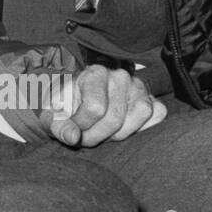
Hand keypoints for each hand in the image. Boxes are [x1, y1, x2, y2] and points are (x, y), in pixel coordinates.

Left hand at [43, 65, 166, 147]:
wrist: (79, 105)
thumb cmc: (66, 109)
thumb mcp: (54, 116)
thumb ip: (59, 127)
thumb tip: (73, 137)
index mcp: (95, 73)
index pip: (95, 107)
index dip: (82, 126)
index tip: (72, 129)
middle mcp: (120, 76)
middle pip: (115, 117)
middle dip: (97, 136)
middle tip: (86, 138)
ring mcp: (139, 87)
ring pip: (140, 114)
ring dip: (120, 134)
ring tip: (103, 133)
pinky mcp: (153, 100)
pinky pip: (158, 114)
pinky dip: (143, 127)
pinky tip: (123, 129)